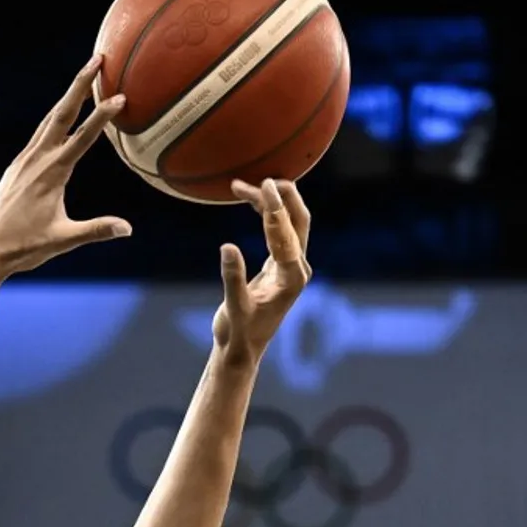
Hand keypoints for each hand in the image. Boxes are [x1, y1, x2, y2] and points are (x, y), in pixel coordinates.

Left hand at [0, 55, 131, 278]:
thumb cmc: (23, 246)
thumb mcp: (63, 240)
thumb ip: (96, 231)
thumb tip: (127, 229)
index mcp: (52, 173)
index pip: (83, 137)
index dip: (102, 116)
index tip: (120, 96)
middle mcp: (36, 159)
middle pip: (62, 112)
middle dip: (81, 84)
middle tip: (98, 58)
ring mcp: (25, 159)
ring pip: (50, 119)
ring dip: (69, 96)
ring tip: (85, 77)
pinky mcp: (19, 166)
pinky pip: (41, 133)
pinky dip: (56, 117)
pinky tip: (62, 115)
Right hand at [213, 178, 311, 366]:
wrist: (242, 349)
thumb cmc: (239, 333)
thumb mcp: (233, 307)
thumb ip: (232, 278)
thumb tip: (227, 247)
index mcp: (292, 278)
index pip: (287, 235)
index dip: (275, 209)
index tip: (263, 186)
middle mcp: (297, 268)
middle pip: (298, 221)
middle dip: (282, 197)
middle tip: (262, 177)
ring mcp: (290, 265)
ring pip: (287, 223)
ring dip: (268, 203)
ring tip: (240, 186)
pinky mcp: (279, 265)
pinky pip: (276, 231)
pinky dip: (263, 213)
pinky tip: (247, 199)